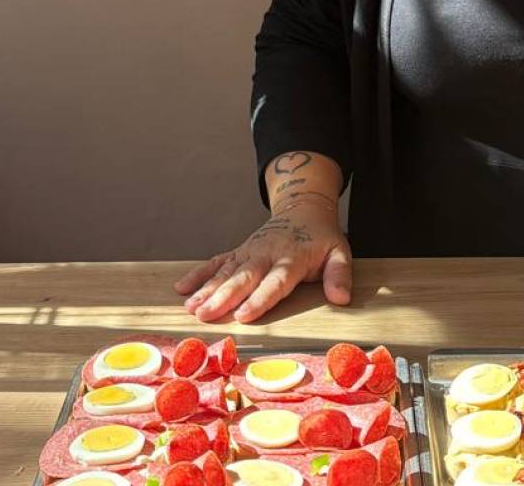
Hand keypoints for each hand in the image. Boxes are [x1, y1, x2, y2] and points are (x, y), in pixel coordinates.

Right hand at [172, 194, 352, 323]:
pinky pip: (216, 262)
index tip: (243, 315)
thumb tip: (342, 299)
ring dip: (206, 290)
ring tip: (190, 308)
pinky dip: (199, 274)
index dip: (259, 299)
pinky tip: (181, 288)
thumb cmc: (322, 237)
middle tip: (205, 315)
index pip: (275, 282)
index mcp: (291, 258)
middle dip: (223, 298)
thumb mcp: (339, 252)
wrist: (302, 207)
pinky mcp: (239, 251)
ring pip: (225, 272)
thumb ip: (340, 274)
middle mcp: (266, 254)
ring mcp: (249, 252)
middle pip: (243, 278)